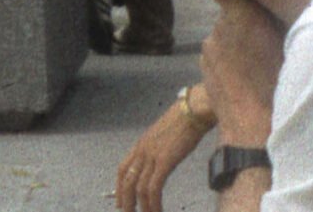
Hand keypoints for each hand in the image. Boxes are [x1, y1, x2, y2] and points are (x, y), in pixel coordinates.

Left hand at [115, 88, 210, 211]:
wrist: (193, 110)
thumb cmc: (184, 120)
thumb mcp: (164, 135)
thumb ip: (158, 148)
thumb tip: (160, 161)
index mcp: (141, 144)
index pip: (122, 169)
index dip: (119, 187)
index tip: (120, 201)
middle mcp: (142, 150)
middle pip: (127, 181)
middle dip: (126, 201)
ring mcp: (152, 155)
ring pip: (139, 188)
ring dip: (141, 206)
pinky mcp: (165, 161)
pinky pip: (154, 187)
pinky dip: (154, 203)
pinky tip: (157, 210)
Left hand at [196, 0, 284, 147]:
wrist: (253, 121)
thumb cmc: (278, 79)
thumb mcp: (285, 42)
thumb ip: (270, 21)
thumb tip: (266, 12)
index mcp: (243, 13)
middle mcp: (221, 24)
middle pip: (231, 15)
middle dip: (242, 22)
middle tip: (261, 39)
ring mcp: (209, 44)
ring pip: (223, 36)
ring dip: (234, 42)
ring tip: (253, 63)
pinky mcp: (204, 61)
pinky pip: (216, 52)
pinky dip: (226, 58)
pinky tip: (240, 74)